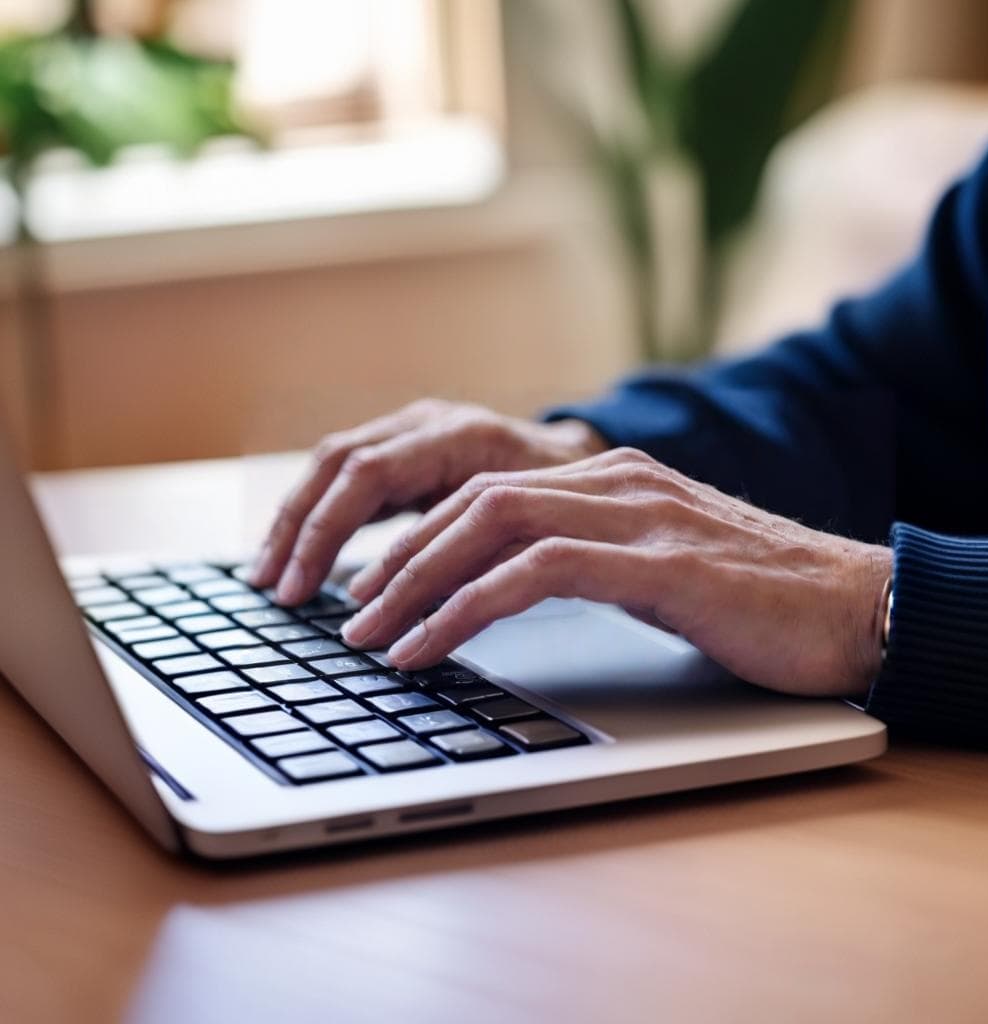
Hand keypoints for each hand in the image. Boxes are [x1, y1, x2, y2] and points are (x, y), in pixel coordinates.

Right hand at [248, 399, 607, 603]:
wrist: (583, 458)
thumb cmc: (570, 494)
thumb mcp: (536, 524)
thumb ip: (481, 556)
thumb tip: (425, 611)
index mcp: (459, 435)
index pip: (368, 474)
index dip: (327, 533)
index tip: (303, 589)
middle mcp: (428, 423)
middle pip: (337, 464)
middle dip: (299, 528)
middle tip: (274, 588)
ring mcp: (414, 430)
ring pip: (334, 466)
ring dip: (298, 521)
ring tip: (270, 576)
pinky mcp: (408, 450)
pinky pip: (350, 477)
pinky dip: (322, 516)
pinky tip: (303, 555)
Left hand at [342, 448, 893, 697]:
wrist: (858, 606)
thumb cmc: (760, 601)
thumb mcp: (660, 566)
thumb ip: (594, 561)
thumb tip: (518, 590)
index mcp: (612, 481)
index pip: (487, 493)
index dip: (420, 539)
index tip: (376, 588)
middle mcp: (615, 483)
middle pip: (472, 502)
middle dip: (398, 560)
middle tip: (351, 614)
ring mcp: (636, 515)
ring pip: (491, 526)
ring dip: (417, 583)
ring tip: (371, 636)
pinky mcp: (656, 561)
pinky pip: (534, 573)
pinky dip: (467, 609)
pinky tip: (429, 649)